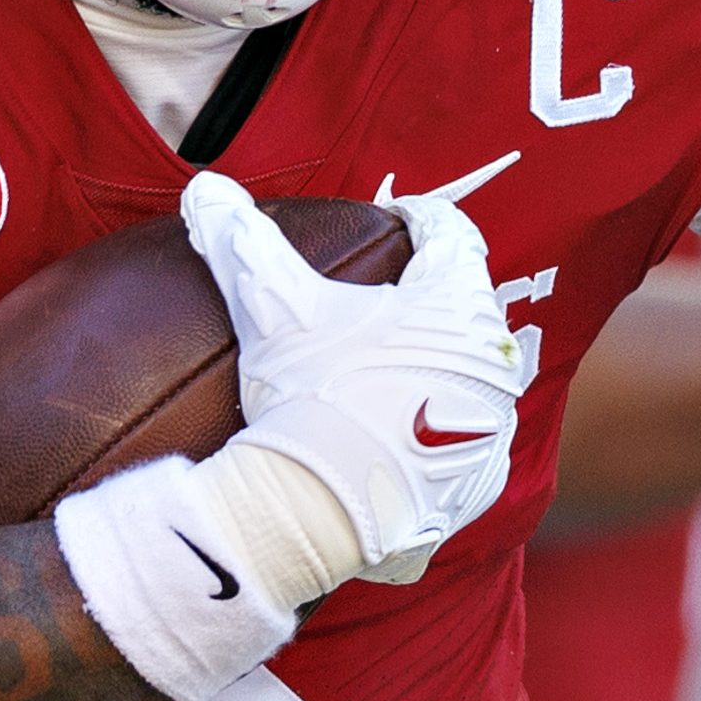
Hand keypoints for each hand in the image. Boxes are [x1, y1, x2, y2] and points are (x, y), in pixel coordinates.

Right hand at [178, 171, 522, 582]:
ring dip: (437, 363)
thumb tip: (206, 190)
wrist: (324, 510)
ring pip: (470, 373)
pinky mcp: (482, 479)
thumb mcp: (272, 308)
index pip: (451, 234)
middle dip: (429, 296)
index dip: (420, 218)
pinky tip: (398, 434)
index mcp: (456, 301)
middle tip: (387, 297)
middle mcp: (493, 358)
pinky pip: (466, 441)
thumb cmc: (309, 394)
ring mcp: (494, 424)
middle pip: (464, 305)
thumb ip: (241, 241)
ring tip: (388, 366)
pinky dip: (436, 432)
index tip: (398, 219)